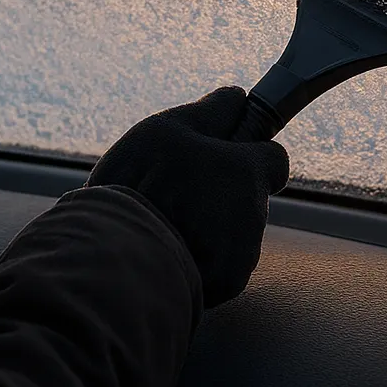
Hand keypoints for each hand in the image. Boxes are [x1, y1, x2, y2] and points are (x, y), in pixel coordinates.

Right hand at [87, 86, 289, 307]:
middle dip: (220, 191)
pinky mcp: (222, 287)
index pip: (273, 159)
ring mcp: (239, 256)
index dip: (248, 152)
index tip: (225, 153)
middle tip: (175, 188)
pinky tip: (164, 247)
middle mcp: (252, 217)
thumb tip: (236, 99)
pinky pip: (215, 263)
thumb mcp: (168, 129)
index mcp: (246, 173)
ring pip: (230, 231)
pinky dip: (196, 256)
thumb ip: (211, 111)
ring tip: (162, 221)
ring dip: (206, 224)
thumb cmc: (140, 186)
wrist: (112, 260)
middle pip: (246, 196)